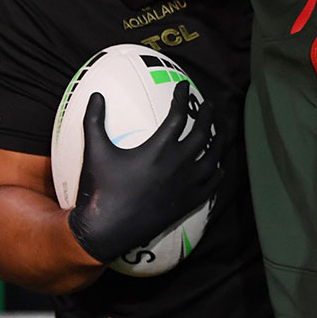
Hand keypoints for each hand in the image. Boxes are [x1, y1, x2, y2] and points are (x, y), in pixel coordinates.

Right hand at [67, 82, 221, 263]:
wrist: (105, 230)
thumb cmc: (100, 189)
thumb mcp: (94, 151)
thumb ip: (94, 120)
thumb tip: (95, 94)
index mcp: (159, 149)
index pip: (178, 115)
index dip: (181, 98)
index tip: (183, 86)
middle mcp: (179, 164)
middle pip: (203, 133)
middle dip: (208, 115)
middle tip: (209, 104)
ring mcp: (187, 184)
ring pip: (214, 157)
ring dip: (220, 140)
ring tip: (222, 129)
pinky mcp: (189, 202)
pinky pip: (213, 184)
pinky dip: (218, 172)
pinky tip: (218, 166)